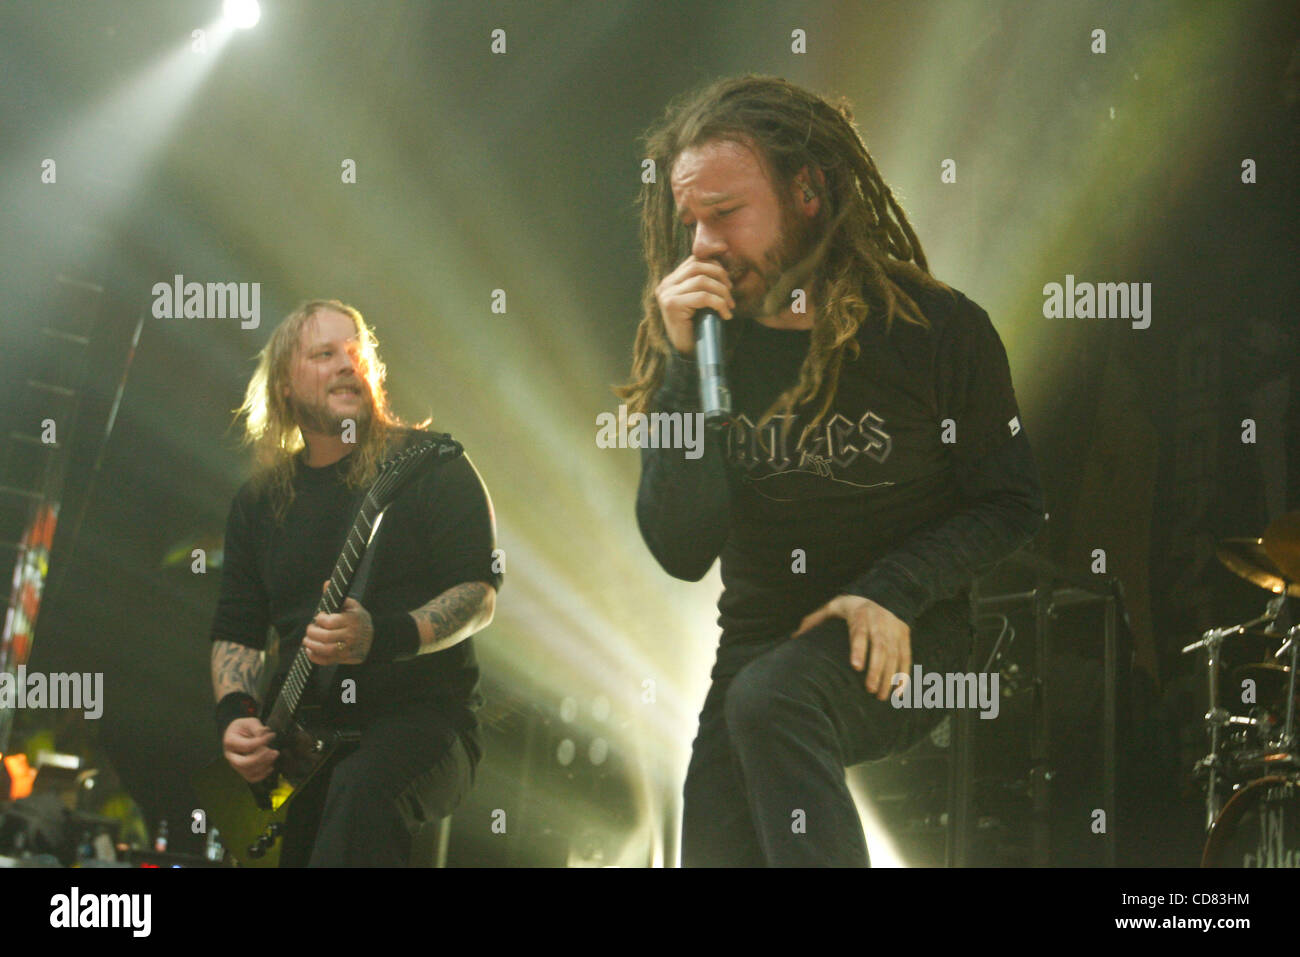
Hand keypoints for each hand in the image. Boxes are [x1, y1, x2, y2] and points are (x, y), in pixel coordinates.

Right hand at [223, 716, 278, 782]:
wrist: (238, 733)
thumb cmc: (244, 727)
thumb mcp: (250, 722)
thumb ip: (257, 727)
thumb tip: (265, 733)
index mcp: (230, 742)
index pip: (247, 746)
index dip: (262, 742)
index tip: (272, 735)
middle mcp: (230, 756)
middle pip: (244, 763)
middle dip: (261, 758)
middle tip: (273, 751)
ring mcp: (235, 765)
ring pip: (248, 772)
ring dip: (264, 766)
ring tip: (274, 754)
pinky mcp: (242, 770)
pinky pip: (251, 778)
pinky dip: (262, 775)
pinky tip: (271, 767)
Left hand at [303, 580, 373, 664]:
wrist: (369, 634)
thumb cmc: (355, 616)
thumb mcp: (349, 604)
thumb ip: (336, 596)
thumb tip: (326, 583)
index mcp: (354, 619)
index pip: (330, 622)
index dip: (320, 619)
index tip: (319, 617)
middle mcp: (353, 635)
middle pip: (326, 637)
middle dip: (312, 633)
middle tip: (309, 629)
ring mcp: (350, 648)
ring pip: (326, 650)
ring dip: (312, 645)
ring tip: (306, 640)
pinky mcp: (347, 658)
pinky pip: (328, 661)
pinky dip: (316, 657)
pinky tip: (310, 650)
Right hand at [655, 255, 735, 354]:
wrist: (688, 352)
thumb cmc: (698, 325)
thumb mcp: (702, 299)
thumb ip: (706, 281)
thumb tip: (724, 256)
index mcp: (671, 280)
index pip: (694, 261)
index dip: (714, 262)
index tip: (730, 271)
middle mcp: (666, 284)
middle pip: (697, 266)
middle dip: (720, 276)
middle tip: (731, 291)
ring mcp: (667, 294)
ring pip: (701, 280)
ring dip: (721, 291)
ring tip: (729, 305)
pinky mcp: (672, 305)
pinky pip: (702, 297)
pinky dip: (719, 304)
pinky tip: (725, 315)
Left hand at [793, 595, 911, 700]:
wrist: (883, 593)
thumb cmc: (851, 605)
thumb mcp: (832, 607)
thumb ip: (815, 620)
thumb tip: (795, 636)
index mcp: (860, 615)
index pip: (860, 633)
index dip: (859, 650)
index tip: (856, 667)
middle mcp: (879, 622)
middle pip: (880, 647)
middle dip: (876, 670)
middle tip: (869, 690)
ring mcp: (894, 629)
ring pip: (894, 654)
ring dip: (889, 676)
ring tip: (881, 696)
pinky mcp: (904, 635)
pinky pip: (906, 656)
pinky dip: (904, 674)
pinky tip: (899, 691)